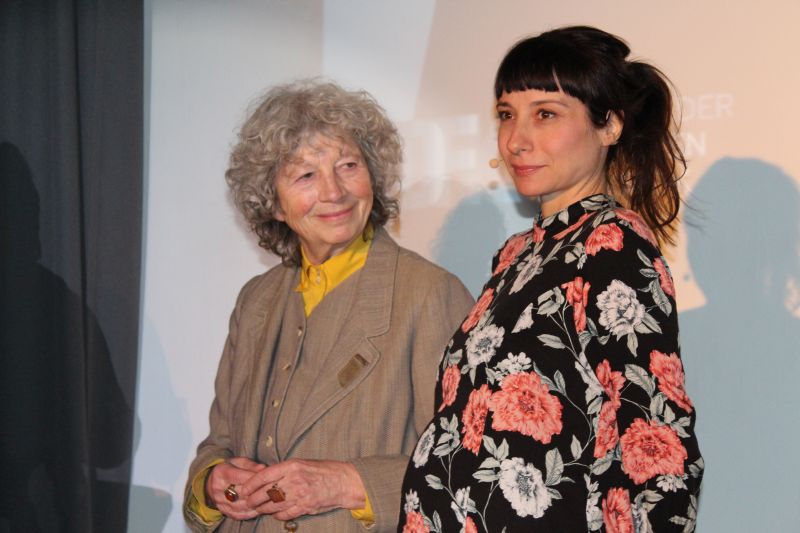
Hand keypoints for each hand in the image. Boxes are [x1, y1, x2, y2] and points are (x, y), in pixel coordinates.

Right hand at [205, 456, 266, 519]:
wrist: (212, 482)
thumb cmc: (230, 469)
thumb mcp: (239, 462)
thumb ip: (251, 465)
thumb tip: (263, 468)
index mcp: (221, 472)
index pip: (240, 477)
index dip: (255, 478)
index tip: (267, 477)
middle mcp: (218, 488)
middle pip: (241, 492)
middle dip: (257, 491)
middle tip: (271, 489)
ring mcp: (219, 501)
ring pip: (241, 505)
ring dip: (256, 503)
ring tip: (268, 499)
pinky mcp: (223, 511)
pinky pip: (239, 514)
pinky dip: (251, 513)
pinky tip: (260, 508)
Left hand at [240, 459, 365, 520]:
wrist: (343, 481)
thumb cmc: (323, 471)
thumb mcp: (302, 463)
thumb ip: (284, 470)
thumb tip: (265, 477)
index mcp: (292, 466)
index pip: (264, 475)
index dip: (251, 483)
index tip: (244, 488)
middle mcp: (294, 480)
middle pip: (265, 492)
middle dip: (253, 499)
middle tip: (248, 501)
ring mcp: (300, 495)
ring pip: (273, 505)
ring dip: (262, 508)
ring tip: (257, 508)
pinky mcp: (305, 507)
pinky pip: (285, 514)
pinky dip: (277, 515)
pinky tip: (274, 513)